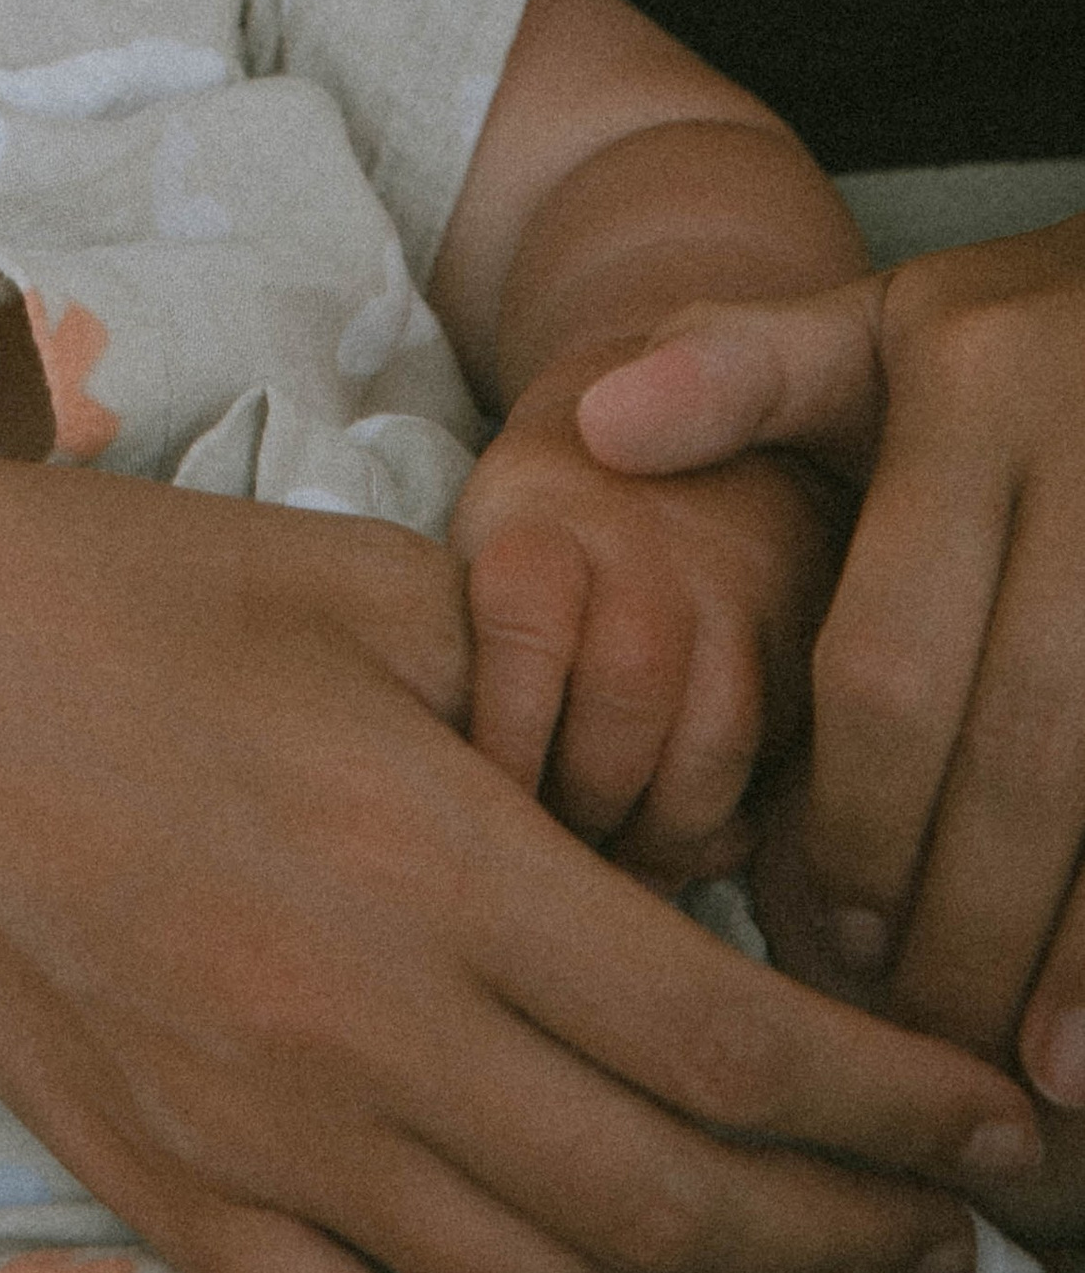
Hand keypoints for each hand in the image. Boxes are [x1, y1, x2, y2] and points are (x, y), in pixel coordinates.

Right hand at [0, 451, 1036, 1272]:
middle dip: (846, 1234)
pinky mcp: (159, 1188)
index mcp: (420, 855)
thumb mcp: (348, 584)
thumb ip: (531, 690)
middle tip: (950, 1230)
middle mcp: (353, 1028)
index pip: (728, 1040)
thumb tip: (669, 807)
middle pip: (668, 1203)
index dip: (896, 1109)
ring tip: (791, 1268)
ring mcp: (249, 1135)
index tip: (994, 1125)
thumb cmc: (91, 593)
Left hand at [454, 344, 844, 885]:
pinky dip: (738, 819)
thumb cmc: (544, 518)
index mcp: (544, 518)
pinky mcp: (808, 633)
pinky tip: (693, 845)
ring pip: (714, 741)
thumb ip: (476, 646)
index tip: (486, 808)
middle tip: (560, 852)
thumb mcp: (485, 538)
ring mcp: (739, 587)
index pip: (523, 628)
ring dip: (664, 832)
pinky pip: (785, 752)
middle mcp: (649, 546)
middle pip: (626, 696)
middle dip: (588, 803)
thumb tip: (465, 796)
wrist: (676, 409)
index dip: (504, 740)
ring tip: (624, 863)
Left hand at [578, 226, 1084, 1110]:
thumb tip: (600, 429)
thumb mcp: (877, 327)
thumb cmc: (1008, 339)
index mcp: (971, 392)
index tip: (824, 934)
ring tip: (1026, 1075)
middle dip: (961, 906)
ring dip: (1071, 942)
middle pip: (1018, 747)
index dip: (857, 816)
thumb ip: (739, 372)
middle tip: (910, 1025)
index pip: (890, 662)